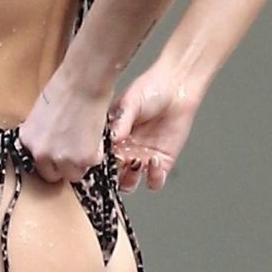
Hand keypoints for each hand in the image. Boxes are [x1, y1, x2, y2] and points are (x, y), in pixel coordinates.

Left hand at [19, 68, 110, 184]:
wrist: (83, 82)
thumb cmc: (65, 88)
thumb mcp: (41, 115)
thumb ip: (42, 135)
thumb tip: (50, 144)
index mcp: (27, 140)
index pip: (37, 164)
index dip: (51, 160)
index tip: (59, 156)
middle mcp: (40, 153)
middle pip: (52, 175)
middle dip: (64, 166)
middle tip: (75, 151)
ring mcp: (61, 158)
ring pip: (74, 174)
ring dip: (81, 162)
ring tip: (86, 141)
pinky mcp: (83, 159)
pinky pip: (92, 164)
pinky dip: (97, 153)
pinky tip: (95, 134)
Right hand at [107, 68, 200, 191]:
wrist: (177, 88)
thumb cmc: (150, 89)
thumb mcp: (129, 103)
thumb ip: (120, 121)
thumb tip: (111, 138)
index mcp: (109, 138)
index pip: (96, 158)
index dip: (95, 164)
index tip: (99, 161)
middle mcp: (123, 151)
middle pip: (109, 176)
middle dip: (111, 176)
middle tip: (118, 164)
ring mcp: (141, 158)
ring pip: (129, 183)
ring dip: (130, 179)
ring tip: (137, 161)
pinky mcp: (162, 162)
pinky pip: (155, 181)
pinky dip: (154, 177)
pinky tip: (154, 161)